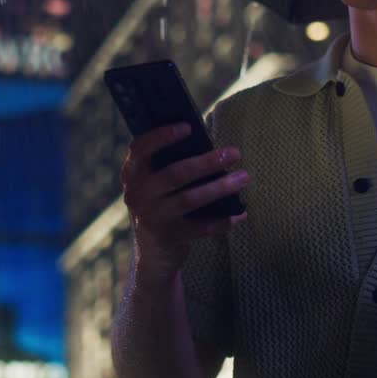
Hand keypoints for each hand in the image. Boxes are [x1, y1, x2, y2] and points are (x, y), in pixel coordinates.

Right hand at [120, 123, 248, 279]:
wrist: (151, 250)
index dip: (161, 136)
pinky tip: (240, 214)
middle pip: (175, 174)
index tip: (188, 127)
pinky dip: (222, 221)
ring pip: (190, 199)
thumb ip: (169, 162)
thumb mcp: (154, 181)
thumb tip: (208, 142)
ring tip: (244, 177)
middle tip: (235, 153)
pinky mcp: (168, 237)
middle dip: (208, 162)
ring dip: (220, 187)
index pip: (139, 148)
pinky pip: (200, 227)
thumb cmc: (161, 201)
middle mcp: (138, 194)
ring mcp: (152, 217)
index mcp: (132, 173)